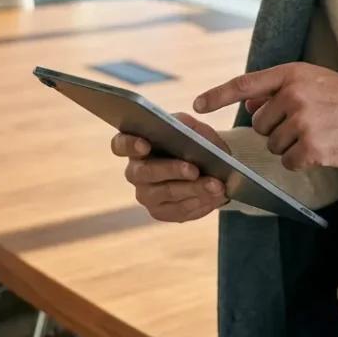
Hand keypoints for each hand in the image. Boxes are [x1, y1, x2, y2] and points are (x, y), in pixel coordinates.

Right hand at [110, 113, 229, 222]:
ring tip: (216, 185)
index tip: (145, 145)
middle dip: (172, 170)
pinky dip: (200, 202)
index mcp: (136, 145)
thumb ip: (186, 124)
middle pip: (145, 173)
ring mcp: (146, 194)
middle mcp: (135, 172)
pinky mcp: (161, 212)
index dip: (129, 145)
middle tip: (194, 170)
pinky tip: (215, 196)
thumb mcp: (192, 128)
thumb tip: (183, 128)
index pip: (120, 144)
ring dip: (193, 190)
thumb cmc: (193, 142)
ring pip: (166, 194)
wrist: (209, 164)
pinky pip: (179, 210)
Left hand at [193, 63, 337, 171]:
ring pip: (273, 144)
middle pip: (260, 124)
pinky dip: (300, 161)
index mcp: (293, 74)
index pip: (245, 83)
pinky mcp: (312, 148)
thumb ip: (281, 89)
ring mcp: (303, 122)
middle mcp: (294, 95)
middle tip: (305, 125)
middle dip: (276, 129)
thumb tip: (251, 106)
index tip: (197, 105)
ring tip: (317, 135)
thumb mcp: (315, 81)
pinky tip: (321, 151)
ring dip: (290, 146)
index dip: (217, 95)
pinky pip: (288, 161)